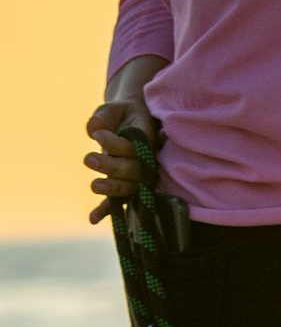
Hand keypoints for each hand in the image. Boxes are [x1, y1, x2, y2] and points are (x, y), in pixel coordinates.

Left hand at [84, 97, 159, 224]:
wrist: (132, 120)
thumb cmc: (123, 113)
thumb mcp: (115, 107)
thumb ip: (105, 114)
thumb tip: (93, 128)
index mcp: (146, 141)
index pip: (133, 149)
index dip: (114, 144)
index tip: (98, 135)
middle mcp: (146, 161)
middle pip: (133, 171)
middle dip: (111, 167)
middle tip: (88, 159)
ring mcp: (137, 175)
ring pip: (129, 187)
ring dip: (113, 189)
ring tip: (95, 186)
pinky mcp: (125, 184)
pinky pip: (120, 200)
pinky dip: (107, 210)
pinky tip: (92, 219)